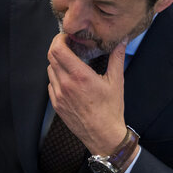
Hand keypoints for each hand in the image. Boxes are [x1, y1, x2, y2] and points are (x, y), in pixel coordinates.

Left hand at [46, 35, 127, 154]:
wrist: (103, 135)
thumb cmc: (111, 110)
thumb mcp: (116, 82)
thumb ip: (116, 58)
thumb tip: (121, 40)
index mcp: (80, 76)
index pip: (58, 50)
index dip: (59, 39)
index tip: (67, 36)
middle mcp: (66, 84)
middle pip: (51, 57)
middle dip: (57, 47)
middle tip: (68, 44)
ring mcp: (59, 95)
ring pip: (50, 70)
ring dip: (57, 62)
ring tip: (70, 62)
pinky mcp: (56, 104)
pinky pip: (51, 84)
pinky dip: (57, 77)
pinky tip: (69, 78)